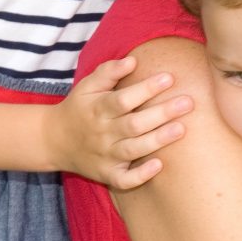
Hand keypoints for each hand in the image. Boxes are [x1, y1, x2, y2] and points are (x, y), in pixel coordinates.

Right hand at [45, 56, 193, 187]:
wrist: (54, 140)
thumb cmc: (80, 107)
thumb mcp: (87, 86)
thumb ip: (109, 71)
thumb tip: (133, 60)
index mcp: (98, 109)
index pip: (123, 99)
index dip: (146, 89)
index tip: (169, 77)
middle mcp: (102, 133)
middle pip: (134, 124)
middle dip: (162, 113)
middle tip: (188, 102)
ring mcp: (105, 156)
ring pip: (133, 150)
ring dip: (158, 140)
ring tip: (181, 128)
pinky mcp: (107, 175)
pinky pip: (124, 180)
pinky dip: (140, 175)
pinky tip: (159, 165)